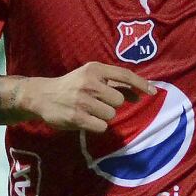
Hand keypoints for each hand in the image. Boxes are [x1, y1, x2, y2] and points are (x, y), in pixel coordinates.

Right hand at [20, 62, 155, 132]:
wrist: (41, 95)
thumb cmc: (73, 86)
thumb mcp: (92, 79)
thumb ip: (115, 85)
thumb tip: (140, 96)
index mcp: (95, 69)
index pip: (124, 75)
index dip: (141, 84)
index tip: (154, 92)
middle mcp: (89, 82)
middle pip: (119, 100)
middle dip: (112, 104)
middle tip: (98, 102)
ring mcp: (82, 100)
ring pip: (111, 114)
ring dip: (104, 116)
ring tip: (89, 110)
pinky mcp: (76, 117)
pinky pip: (101, 126)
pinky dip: (97, 125)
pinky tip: (85, 119)